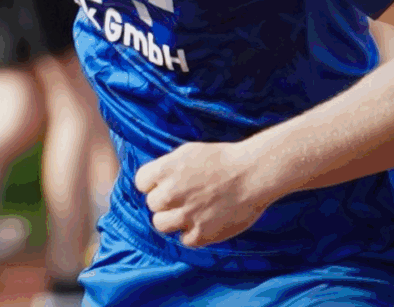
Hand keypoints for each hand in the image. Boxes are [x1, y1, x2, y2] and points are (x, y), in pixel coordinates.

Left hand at [134, 139, 276, 247]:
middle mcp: (171, 193)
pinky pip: (184, 240)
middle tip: (182, 198)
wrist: (253, 174)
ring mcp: (186, 215)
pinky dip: (192, 234)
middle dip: (164, 201)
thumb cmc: (222, 159)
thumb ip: (167, 168)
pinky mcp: (202, 233)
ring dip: (172, 220)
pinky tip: (203, 222)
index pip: (140, 182)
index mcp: (166, 170)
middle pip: (151, 204)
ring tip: (189, 212)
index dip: (152, 184)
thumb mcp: (188, 152)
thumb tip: (153, 180)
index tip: (164, 184)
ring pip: (160, 224)